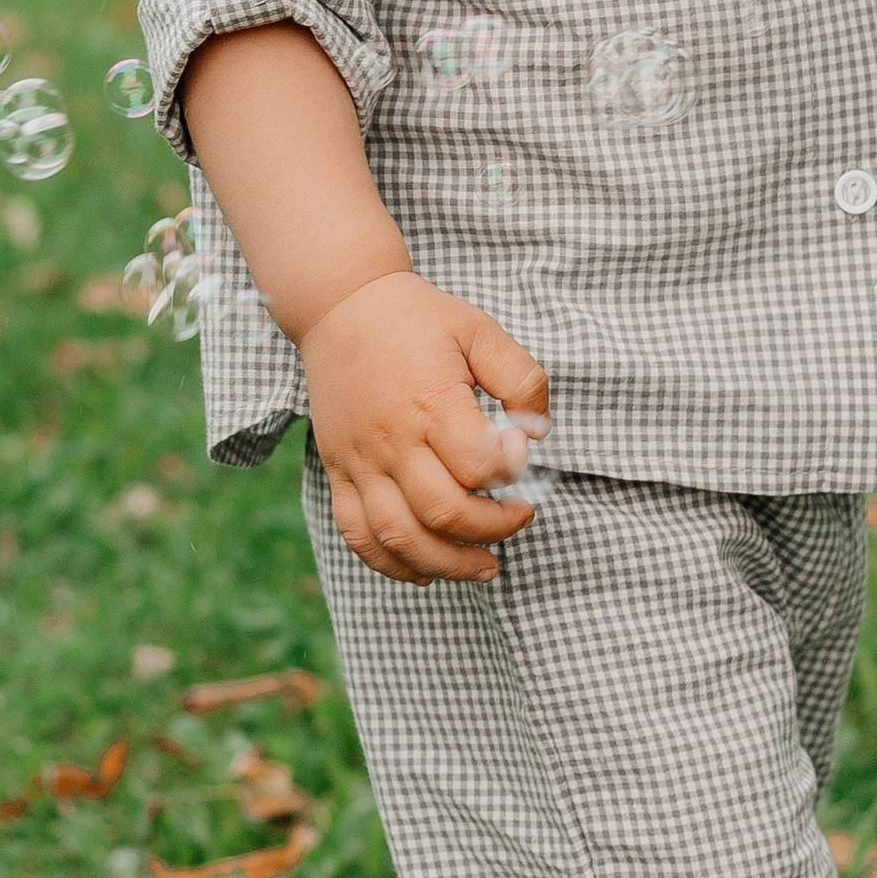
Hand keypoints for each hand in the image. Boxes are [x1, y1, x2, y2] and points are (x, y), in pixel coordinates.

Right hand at [300, 270, 551, 584]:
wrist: (340, 308)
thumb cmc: (418, 321)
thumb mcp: (480, 330)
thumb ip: (521, 379)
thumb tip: (537, 436)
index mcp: (431, 401)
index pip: (478, 465)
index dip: (511, 473)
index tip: (519, 456)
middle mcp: (392, 439)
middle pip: (443, 512)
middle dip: (491, 530)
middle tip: (519, 518)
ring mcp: (360, 461)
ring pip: (400, 537)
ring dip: (447, 563)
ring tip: (484, 567)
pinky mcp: (339, 472)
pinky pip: (359, 535)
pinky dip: (392, 564)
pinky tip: (427, 570)